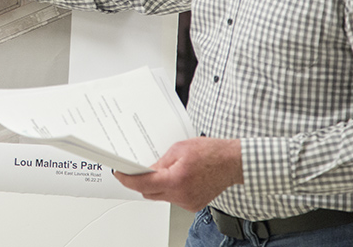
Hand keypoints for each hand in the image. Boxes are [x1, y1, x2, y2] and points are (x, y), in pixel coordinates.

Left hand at [113, 137, 242, 211]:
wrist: (233, 162)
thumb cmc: (211, 152)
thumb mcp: (179, 148)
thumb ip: (160, 161)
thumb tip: (148, 169)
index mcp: (176, 180)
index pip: (143, 184)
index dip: (128, 179)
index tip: (120, 174)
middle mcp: (182, 195)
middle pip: (150, 193)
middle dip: (140, 182)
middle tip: (135, 170)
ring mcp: (188, 202)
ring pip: (161, 196)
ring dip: (157, 185)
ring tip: (162, 170)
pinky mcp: (193, 204)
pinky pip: (173, 198)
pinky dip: (170, 188)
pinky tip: (176, 176)